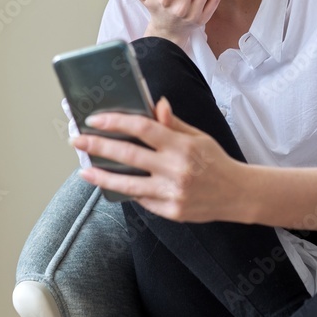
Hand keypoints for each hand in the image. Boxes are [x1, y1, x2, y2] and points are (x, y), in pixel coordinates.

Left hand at [69, 97, 245, 222]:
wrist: (239, 194)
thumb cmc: (215, 161)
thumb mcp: (198, 136)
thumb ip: (173, 123)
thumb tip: (156, 104)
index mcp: (181, 145)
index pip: (143, 127)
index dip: (116, 121)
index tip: (95, 120)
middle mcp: (175, 169)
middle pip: (128, 154)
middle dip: (98, 147)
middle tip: (78, 141)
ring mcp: (172, 193)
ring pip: (128, 185)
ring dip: (102, 177)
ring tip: (84, 171)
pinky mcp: (171, 212)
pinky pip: (142, 201)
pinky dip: (126, 192)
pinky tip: (113, 185)